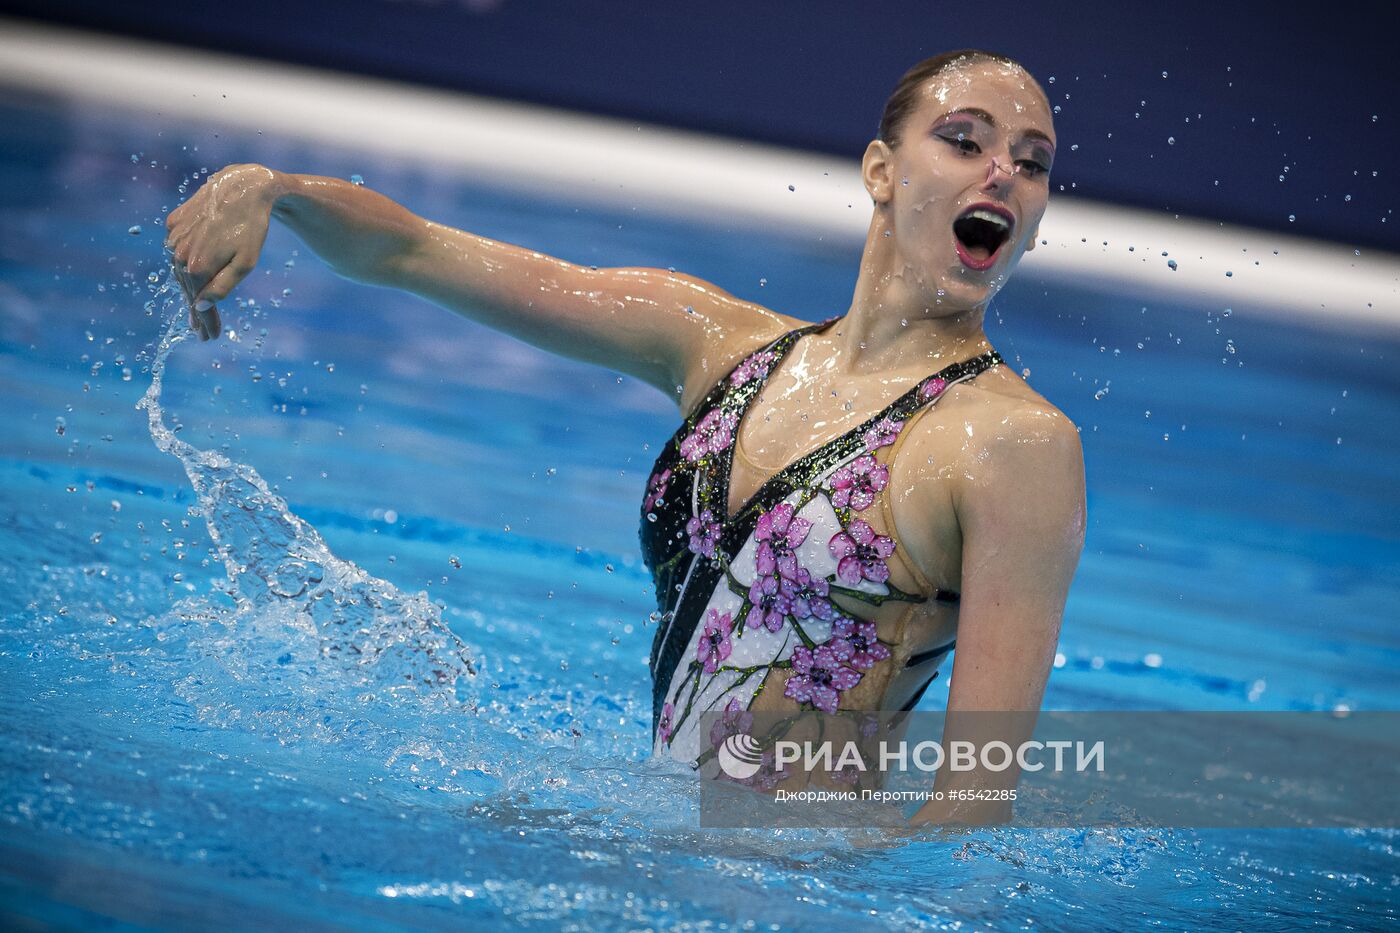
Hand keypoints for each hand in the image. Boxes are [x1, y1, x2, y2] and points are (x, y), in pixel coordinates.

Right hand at [163, 163, 282, 340]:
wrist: (244, 187)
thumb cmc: (251, 228)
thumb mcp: (245, 263)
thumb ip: (222, 287)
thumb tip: (200, 308)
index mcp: (196, 267)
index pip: (197, 304)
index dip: (205, 323)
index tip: (209, 338)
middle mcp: (178, 253)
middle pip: (187, 289)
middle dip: (197, 311)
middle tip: (204, 332)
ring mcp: (173, 236)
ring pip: (179, 269)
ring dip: (189, 288)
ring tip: (198, 307)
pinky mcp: (173, 222)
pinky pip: (177, 249)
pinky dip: (184, 262)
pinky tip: (191, 272)